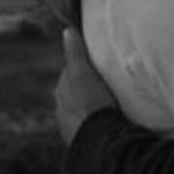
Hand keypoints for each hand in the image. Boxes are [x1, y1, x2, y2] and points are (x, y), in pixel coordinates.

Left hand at [55, 28, 116, 143]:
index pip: (73, 72)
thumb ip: (75, 54)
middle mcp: (62, 110)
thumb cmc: (91, 105)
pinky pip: (90, 125)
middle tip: (108, 81)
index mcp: (62, 91)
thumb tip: (67, 30)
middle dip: (87, 86)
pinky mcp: (83, 140)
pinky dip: (96, 120)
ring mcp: (72, 127)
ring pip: (82, 109)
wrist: (99, 143)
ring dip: (92, 105)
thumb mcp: (83, 75)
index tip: (100, 63)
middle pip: (76, 90)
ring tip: (111, 102)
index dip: (86, 66)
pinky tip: (108, 120)